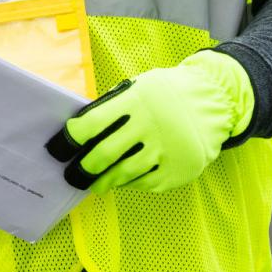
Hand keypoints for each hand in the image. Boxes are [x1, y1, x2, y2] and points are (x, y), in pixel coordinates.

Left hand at [46, 50, 253, 193]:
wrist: (213, 103)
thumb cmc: (165, 95)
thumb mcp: (139, 88)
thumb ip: (111, 107)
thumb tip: (77, 131)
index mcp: (136, 101)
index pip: (91, 124)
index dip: (69, 140)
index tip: (57, 149)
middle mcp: (150, 125)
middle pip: (103, 154)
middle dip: (82, 168)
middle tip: (71, 174)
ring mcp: (165, 150)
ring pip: (122, 174)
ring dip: (103, 180)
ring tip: (94, 183)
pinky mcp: (177, 170)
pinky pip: (144, 182)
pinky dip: (129, 183)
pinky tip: (123, 179)